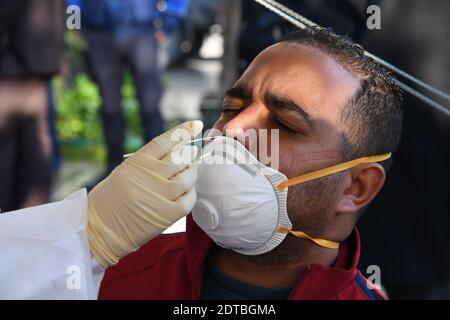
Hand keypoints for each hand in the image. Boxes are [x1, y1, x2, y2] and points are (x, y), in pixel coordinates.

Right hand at [87, 121, 202, 267]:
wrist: (98, 231)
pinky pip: (189, 198)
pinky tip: (186, 191)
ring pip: (188, 176)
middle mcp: (151, 175)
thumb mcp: (124, 172)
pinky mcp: (168, 214)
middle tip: (192, 154)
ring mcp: (161, 194)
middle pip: (181, 157)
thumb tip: (175, 151)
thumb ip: (148, 163)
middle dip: (189, 154)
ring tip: (190, 171)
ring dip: (192, 172)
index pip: (166, 140)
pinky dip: (190, 192)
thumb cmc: (109, 200)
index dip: (184, 131)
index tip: (195, 124)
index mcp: (137, 162)